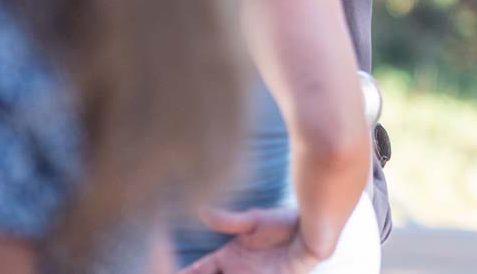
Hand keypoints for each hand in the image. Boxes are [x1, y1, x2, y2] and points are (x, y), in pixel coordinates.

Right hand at [175, 208, 320, 273]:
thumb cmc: (285, 223)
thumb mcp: (253, 222)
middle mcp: (235, 272)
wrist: (313, 232)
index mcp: (227, 258)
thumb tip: (201, 209)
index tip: (163, 271)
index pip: (197, 271)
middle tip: (169, 273)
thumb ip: (229, 221)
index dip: (183, 273)